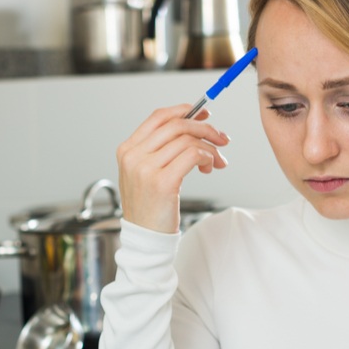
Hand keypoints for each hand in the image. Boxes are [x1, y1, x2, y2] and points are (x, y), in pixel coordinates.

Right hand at [115, 104, 230, 232]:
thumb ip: (163, 149)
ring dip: (210, 148)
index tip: (204, 114)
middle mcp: (134, 156)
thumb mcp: (146, 172)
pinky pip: (193, 155)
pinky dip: (207, 156)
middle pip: (176, 126)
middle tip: (221, 138)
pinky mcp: (162, 182)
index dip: (184, 111)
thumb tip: (194, 124)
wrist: (145, 237)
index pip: (158, 117)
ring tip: (215, 161)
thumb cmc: (150, 205)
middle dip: (205, 128)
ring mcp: (146, 169)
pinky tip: (209, 166)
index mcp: (128, 149)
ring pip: (188, 140)